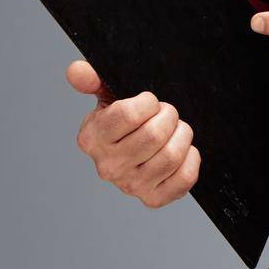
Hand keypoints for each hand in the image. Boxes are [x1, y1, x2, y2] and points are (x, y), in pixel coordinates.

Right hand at [67, 60, 200, 208]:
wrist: (136, 151)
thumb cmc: (124, 121)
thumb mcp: (107, 95)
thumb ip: (92, 79)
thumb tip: (76, 70)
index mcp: (92, 139)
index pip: (128, 114)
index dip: (148, 102)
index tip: (149, 103)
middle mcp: (108, 166)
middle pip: (153, 135)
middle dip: (169, 116)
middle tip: (166, 115)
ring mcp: (131, 186)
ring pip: (171, 156)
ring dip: (182, 135)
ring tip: (175, 130)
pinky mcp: (153, 198)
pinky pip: (185, 178)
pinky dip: (191, 158)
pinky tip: (183, 150)